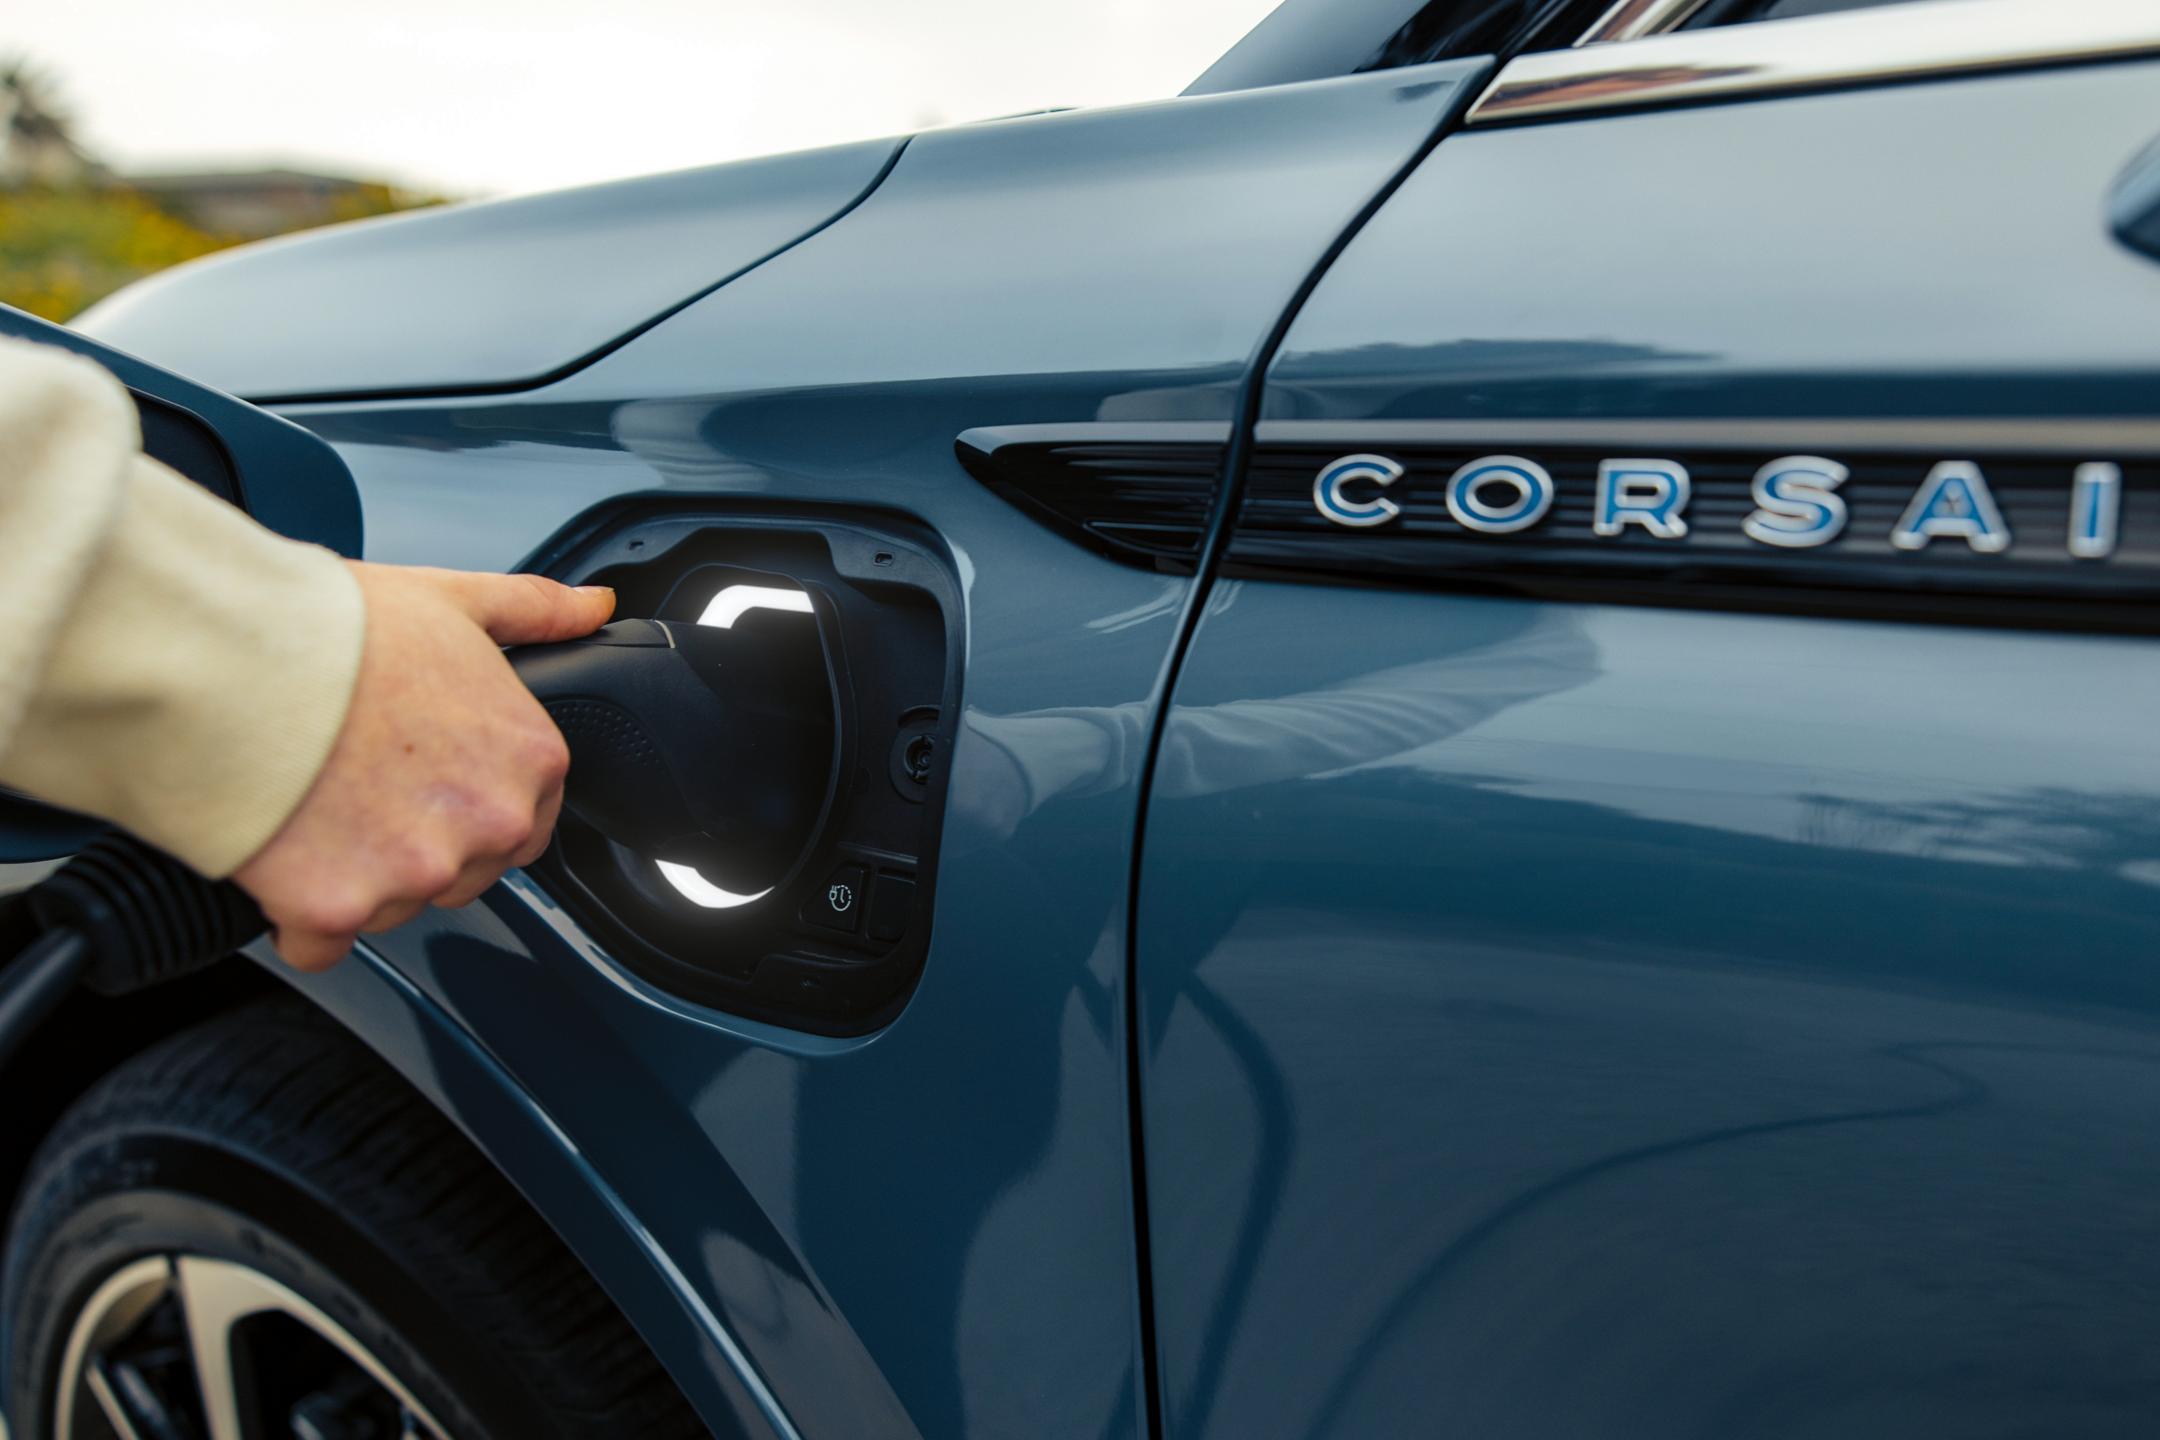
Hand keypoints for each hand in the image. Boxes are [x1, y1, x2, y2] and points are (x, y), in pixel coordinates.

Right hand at [234, 562, 613, 969]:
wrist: (225, 654)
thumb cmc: (333, 628)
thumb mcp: (454, 599)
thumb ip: (535, 610)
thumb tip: (595, 605)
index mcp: (529, 758)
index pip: (526, 821)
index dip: (467, 804)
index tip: (423, 780)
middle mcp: (488, 822)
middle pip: (462, 870)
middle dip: (414, 842)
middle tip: (356, 783)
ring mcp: (416, 871)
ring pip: (394, 906)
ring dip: (355, 876)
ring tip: (311, 802)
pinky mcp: (339, 908)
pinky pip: (324, 942)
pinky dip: (298, 916)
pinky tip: (279, 853)